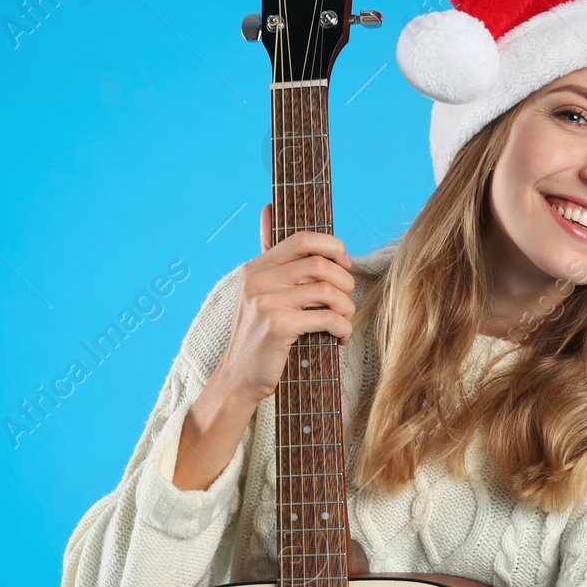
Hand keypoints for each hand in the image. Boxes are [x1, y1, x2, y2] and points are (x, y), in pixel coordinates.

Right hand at [202, 202, 355, 406]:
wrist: (239, 379)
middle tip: (346, 301)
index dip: (333, 246)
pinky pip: (327, 317)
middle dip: (345, 282)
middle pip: (320, 264)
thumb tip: (268, 207)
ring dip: (347, 308)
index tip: (345, 265)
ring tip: (343, 322)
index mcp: (256, 268)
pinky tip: (340, 338)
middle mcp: (258, 281)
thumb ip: (271, 255)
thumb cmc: (259, 337)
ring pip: (328, 291)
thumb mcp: (259, 292)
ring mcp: (266, 303)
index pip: (303, 239)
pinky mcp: (277, 326)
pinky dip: (343, 328)